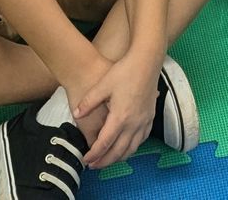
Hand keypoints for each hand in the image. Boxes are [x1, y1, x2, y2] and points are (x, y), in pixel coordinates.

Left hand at [75, 49, 159, 169]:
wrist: (146, 61)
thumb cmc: (124, 71)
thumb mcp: (103, 85)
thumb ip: (89, 102)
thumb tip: (76, 114)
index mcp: (120, 117)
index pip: (105, 143)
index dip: (94, 154)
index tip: (86, 159)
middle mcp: (133, 123)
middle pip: (118, 151)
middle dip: (105, 161)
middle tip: (94, 166)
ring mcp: (144, 121)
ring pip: (132, 148)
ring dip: (119, 158)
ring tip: (108, 160)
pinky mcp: (150, 117)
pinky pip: (141, 140)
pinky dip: (132, 148)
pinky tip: (126, 147)